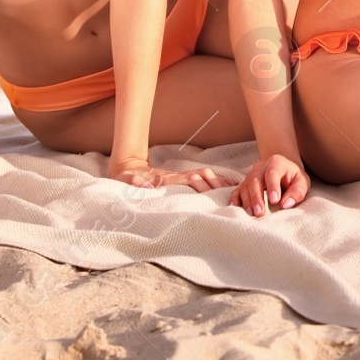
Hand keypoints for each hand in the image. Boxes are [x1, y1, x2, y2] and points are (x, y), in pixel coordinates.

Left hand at [110, 157, 228, 192]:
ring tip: (234, 188)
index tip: (217, 191)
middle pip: (202, 176)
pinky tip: (223, 186)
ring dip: (218, 180)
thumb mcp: (125, 181)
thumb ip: (134, 183)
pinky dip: (213, 181)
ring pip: (203, 176)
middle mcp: (176, 176)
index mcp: (167, 179)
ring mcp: (178, 178)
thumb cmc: (126, 178)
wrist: (126, 167)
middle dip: (217, 183)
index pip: (190, 179)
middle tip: (233, 192)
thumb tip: (146, 187)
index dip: (204, 184)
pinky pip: (199, 179)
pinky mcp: (178, 180)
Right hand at [230, 153, 309, 216]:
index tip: (275, 201)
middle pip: (255, 180)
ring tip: (252, 214)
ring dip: (247, 200)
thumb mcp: (302, 182)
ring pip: (245, 186)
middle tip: (260, 213)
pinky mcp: (245, 184)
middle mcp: (261, 167)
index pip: (272, 173)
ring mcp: (251, 175)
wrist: (283, 170)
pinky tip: (234, 207)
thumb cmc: (293, 177)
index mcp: (276, 163)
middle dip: (257, 197)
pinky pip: (237, 190)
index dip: (273, 186)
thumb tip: (286, 205)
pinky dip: (235, 198)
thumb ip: (297, 192)